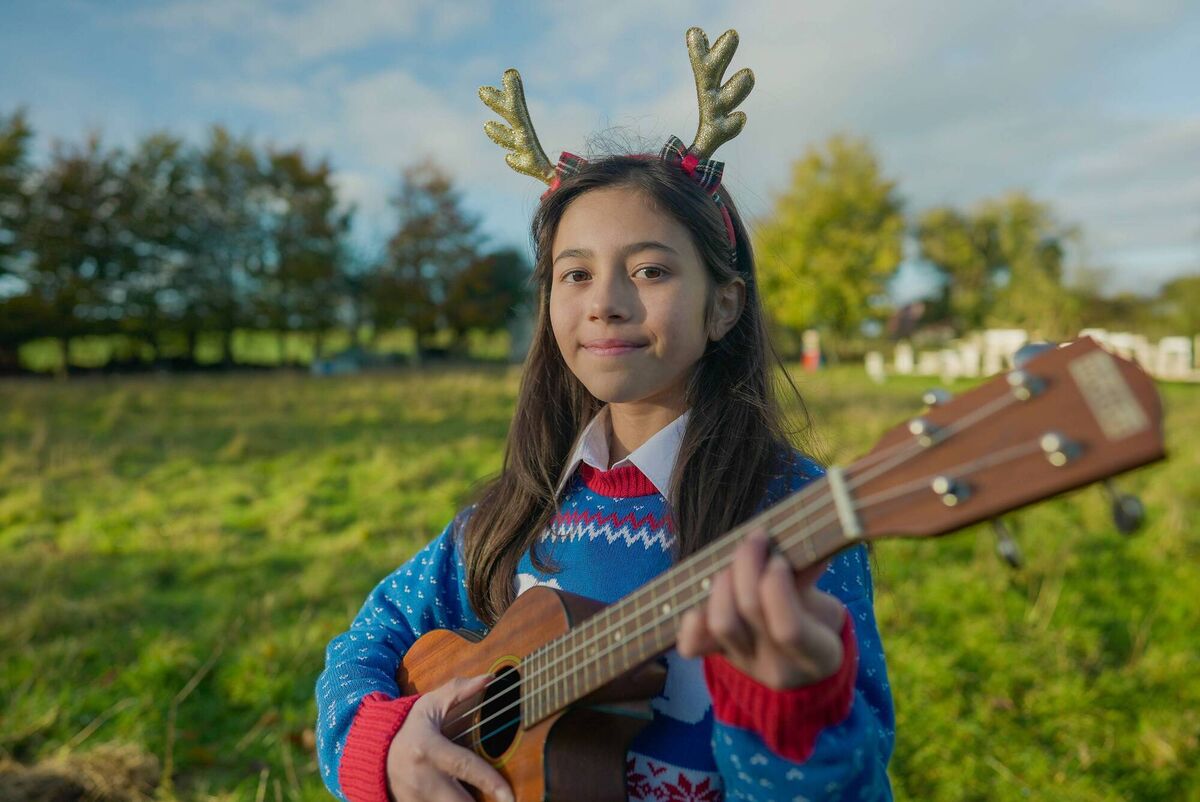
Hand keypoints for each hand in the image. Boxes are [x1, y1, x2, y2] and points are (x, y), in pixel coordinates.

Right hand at [386, 674, 514, 801]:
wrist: (373, 752)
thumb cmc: (408, 727)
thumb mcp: (430, 705)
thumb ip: (458, 691)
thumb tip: (489, 678)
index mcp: (429, 749)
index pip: (465, 766)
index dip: (490, 782)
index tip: (508, 795)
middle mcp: (422, 778)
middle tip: (501, 800)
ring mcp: (415, 799)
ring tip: (480, 797)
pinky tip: (460, 797)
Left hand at [676, 527, 845, 688]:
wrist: (797, 660)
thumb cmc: (814, 620)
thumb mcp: (824, 601)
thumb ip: (810, 573)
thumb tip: (803, 541)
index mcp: (818, 655)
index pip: (788, 629)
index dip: (777, 586)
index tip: (779, 558)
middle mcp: (779, 667)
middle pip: (750, 611)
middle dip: (748, 565)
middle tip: (755, 540)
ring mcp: (745, 664)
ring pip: (721, 622)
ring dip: (723, 582)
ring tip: (732, 563)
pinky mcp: (718, 659)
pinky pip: (692, 644)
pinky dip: (692, 616)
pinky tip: (705, 591)